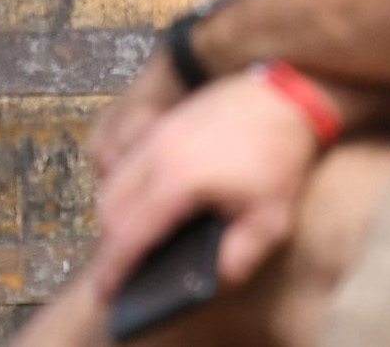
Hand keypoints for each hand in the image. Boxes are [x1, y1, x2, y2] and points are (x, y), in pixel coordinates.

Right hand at [85, 72, 323, 302]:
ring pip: (111, 182)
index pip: (130, 234)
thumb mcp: (271, 219)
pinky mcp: (159, 123)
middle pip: (109, 208)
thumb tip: (207, 285)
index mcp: (179, 180)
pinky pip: (123, 162)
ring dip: (113, 216)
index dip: (114, 268)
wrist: (284, 97)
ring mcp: (154, 134)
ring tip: (128, 245)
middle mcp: (156, 153)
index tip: (104, 293)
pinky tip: (142, 208)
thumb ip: (239, 258)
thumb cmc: (280, 156)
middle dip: (108, 245)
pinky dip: (121, 189)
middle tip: (117, 275)